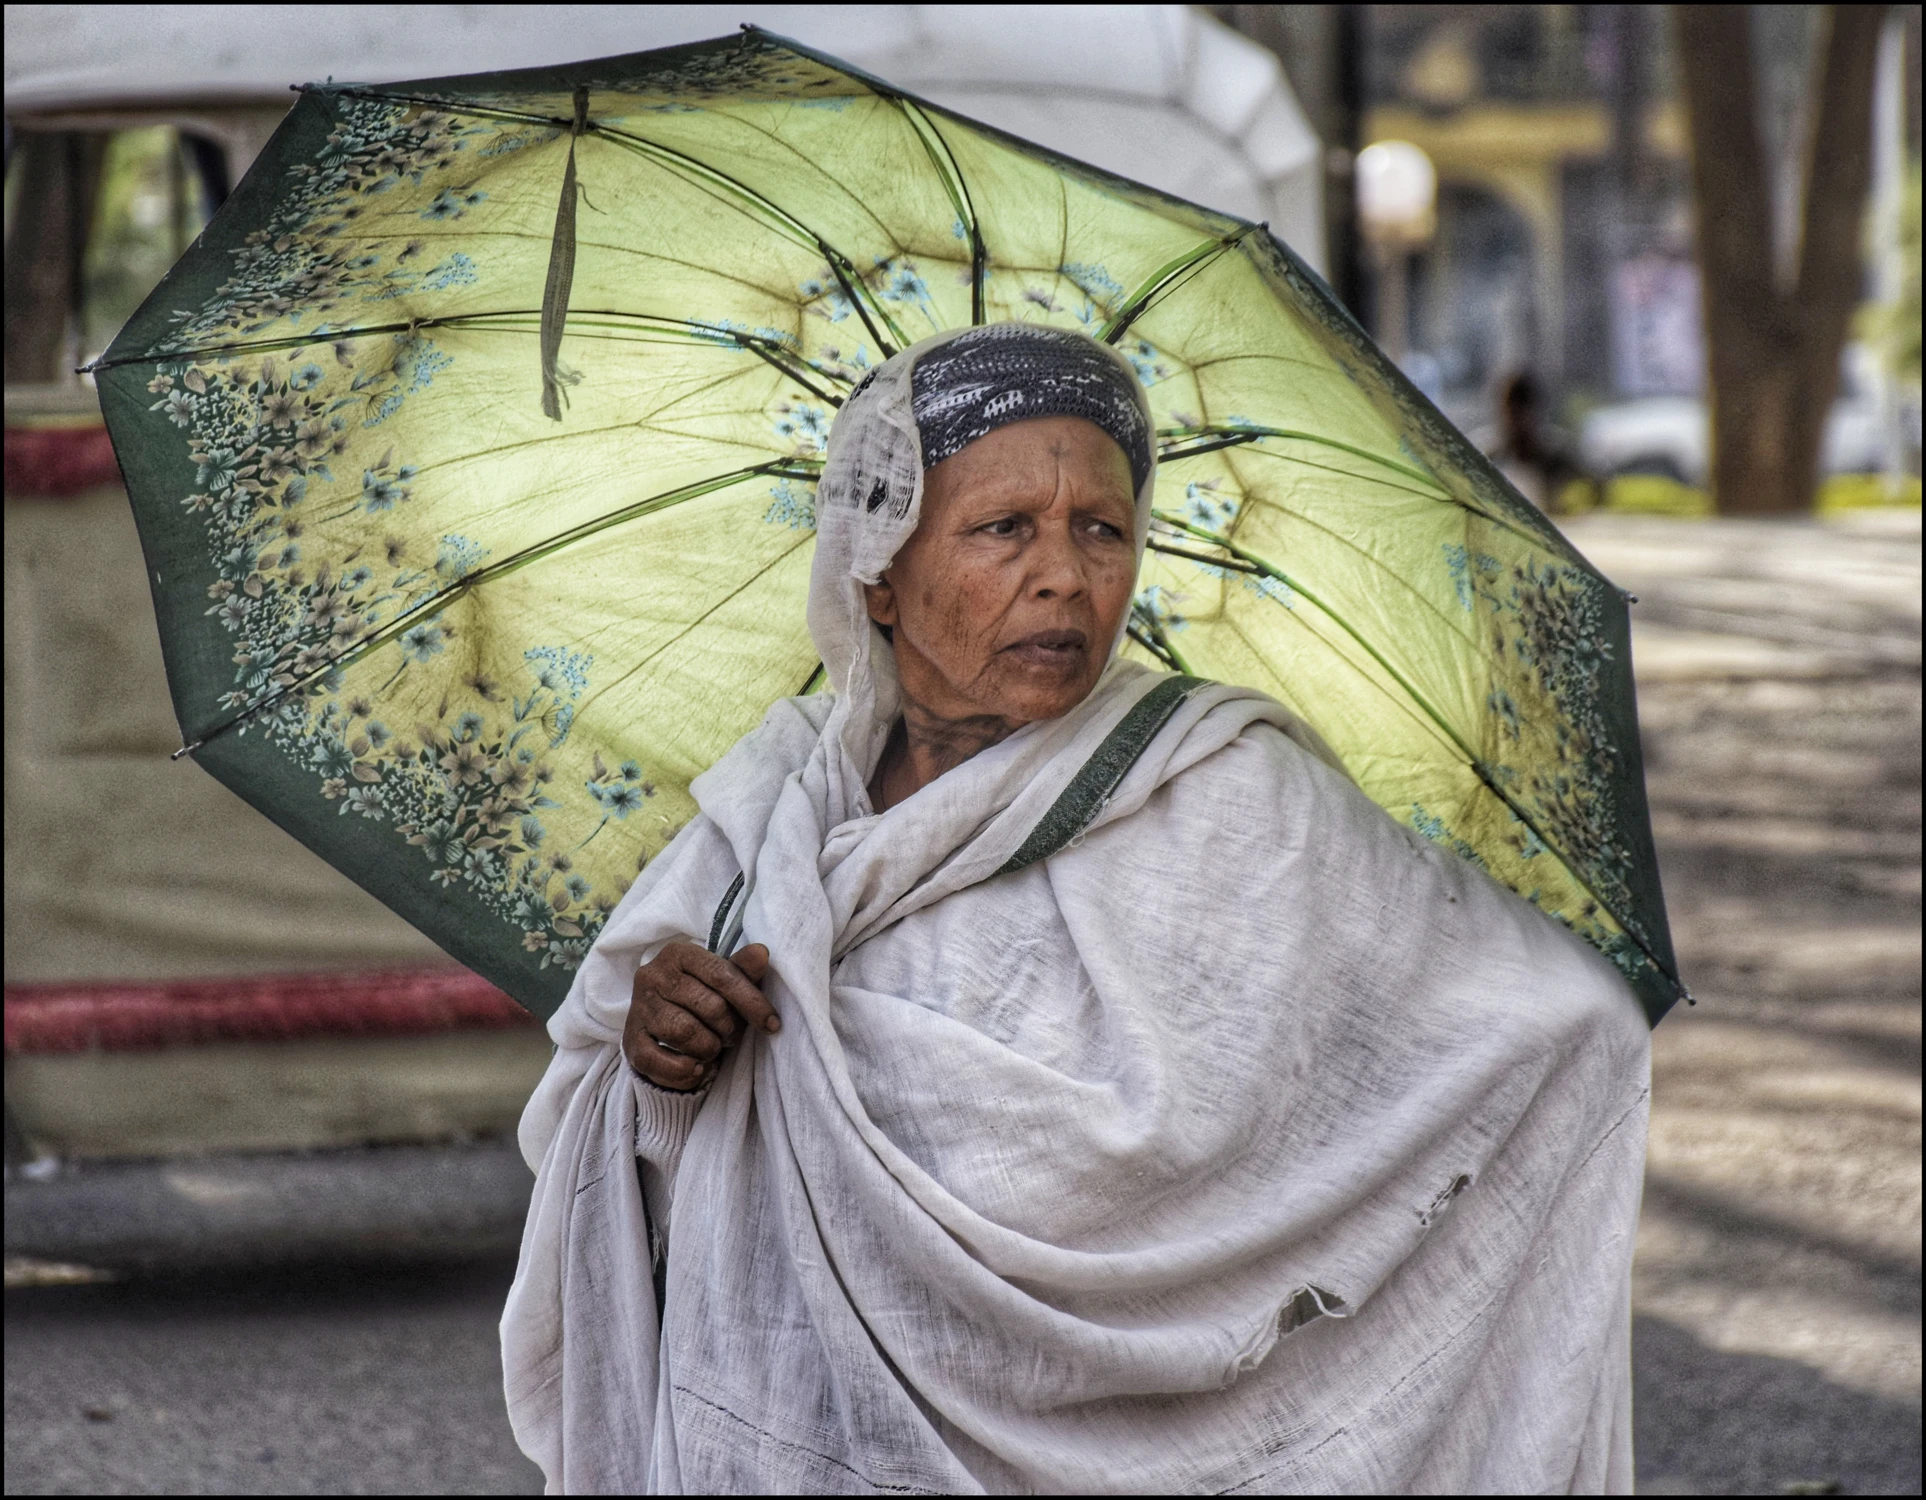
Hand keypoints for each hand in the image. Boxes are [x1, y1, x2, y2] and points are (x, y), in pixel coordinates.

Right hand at [623, 941, 776, 1090]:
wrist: (660, 1024)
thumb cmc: (700, 997)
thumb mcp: (722, 980)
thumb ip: (742, 969)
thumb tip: (762, 953)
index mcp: (678, 954)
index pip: (723, 975)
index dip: (752, 1002)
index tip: (773, 1024)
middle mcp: (652, 976)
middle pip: (709, 1007)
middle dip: (730, 1028)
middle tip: (730, 1035)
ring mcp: (639, 1008)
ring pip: (685, 1033)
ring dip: (708, 1049)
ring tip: (711, 1048)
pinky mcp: (630, 1041)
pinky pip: (658, 1061)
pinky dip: (683, 1071)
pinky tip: (696, 1068)